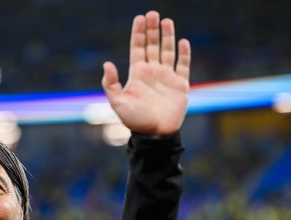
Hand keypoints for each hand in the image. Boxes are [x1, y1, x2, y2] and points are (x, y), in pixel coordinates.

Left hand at [101, 11, 190, 135]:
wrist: (155, 135)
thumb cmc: (135, 121)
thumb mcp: (118, 103)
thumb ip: (111, 84)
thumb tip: (107, 64)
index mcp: (137, 74)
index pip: (138, 48)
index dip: (138, 33)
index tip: (140, 18)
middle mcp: (152, 72)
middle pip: (152, 46)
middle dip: (152, 30)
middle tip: (153, 14)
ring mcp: (167, 77)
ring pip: (167, 51)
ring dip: (167, 36)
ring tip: (166, 21)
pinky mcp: (180, 85)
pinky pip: (183, 65)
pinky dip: (184, 53)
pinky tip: (183, 42)